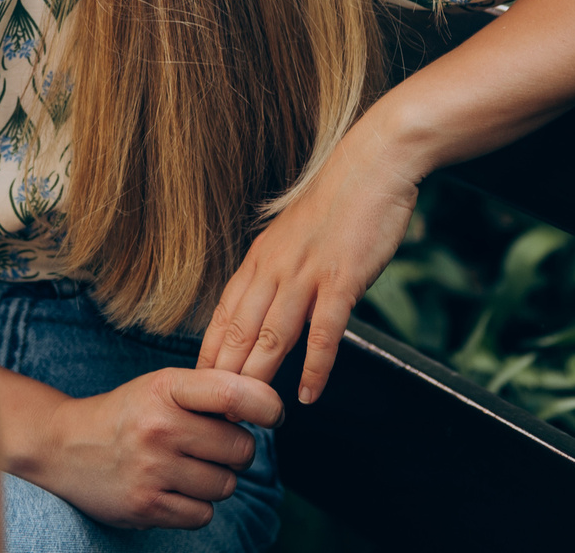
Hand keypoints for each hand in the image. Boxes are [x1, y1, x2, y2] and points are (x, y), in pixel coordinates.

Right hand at [18, 369, 281, 529]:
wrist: (65, 447)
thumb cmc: (128, 414)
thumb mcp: (162, 387)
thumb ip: (210, 393)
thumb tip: (269, 407)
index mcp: (166, 388)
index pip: (233, 394)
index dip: (267, 405)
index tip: (275, 415)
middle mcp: (159, 427)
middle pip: (239, 448)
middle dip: (235, 451)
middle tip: (210, 446)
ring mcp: (151, 469)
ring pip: (225, 485)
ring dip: (215, 481)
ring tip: (186, 468)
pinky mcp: (146, 506)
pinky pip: (203, 514)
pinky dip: (195, 506)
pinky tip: (172, 489)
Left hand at [197, 116, 421, 403]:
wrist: (374, 163)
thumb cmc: (340, 200)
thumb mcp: (294, 233)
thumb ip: (280, 267)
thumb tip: (272, 298)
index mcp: (261, 257)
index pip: (225, 313)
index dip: (211, 351)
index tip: (200, 383)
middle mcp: (275, 267)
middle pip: (240, 330)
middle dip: (224, 374)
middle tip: (214, 411)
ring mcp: (307, 274)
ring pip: (273, 336)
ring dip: (260, 377)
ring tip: (252, 411)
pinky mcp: (342, 280)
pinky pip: (324, 333)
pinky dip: (315, 367)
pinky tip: (308, 394)